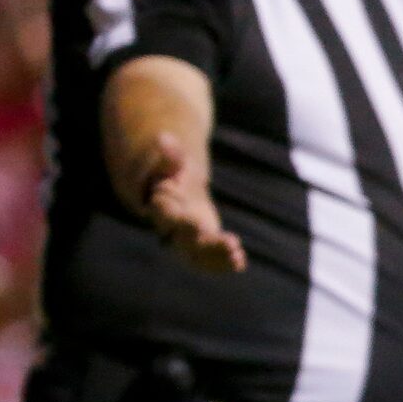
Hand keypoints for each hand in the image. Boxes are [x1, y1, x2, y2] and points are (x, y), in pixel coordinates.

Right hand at [136, 131, 244, 272]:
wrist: (174, 191)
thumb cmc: (171, 173)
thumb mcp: (172, 162)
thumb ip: (170, 155)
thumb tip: (164, 138)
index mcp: (162, 207)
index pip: (167, 216)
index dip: (180, 221)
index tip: (196, 223)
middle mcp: (172, 228)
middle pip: (185, 241)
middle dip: (207, 245)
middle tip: (230, 243)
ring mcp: (186, 240)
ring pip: (199, 256)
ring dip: (218, 258)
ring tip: (238, 258)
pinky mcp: (201, 245)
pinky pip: (209, 259)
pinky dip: (223, 263)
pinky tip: (240, 264)